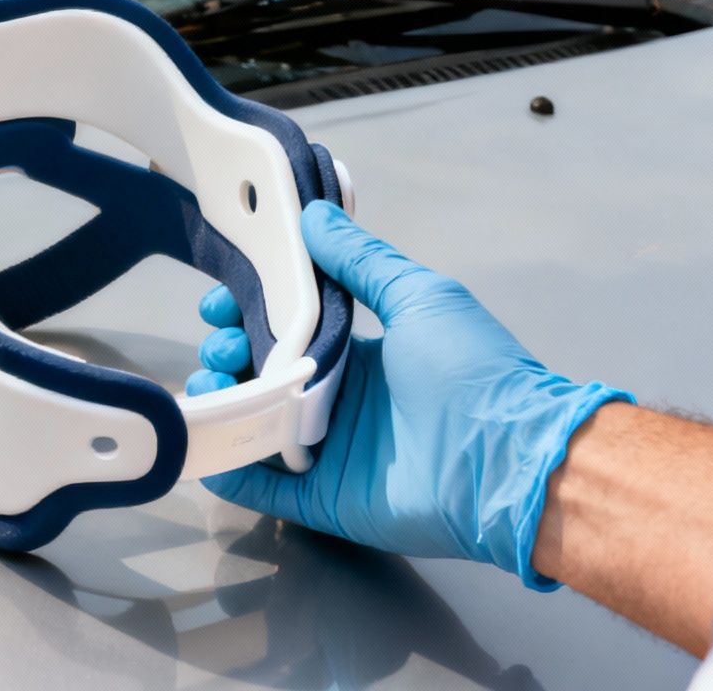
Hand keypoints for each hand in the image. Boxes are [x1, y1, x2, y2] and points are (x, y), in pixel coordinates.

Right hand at [186, 201, 631, 588]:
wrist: (509, 459)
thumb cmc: (470, 370)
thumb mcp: (418, 297)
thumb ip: (361, 259)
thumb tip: (314, 214)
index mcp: (362, 354)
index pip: (287, 329)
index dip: (249, 312)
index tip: (219, 302)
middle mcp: (341, 401)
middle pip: (263, 375)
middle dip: (227, 353)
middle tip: (218, 345)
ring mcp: (330, 452)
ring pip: (254, 426)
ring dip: (221, 404)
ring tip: (209, 387)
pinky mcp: (324, 499)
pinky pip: (264, 487)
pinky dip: (228, 470)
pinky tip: (203, 446)